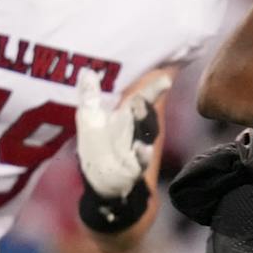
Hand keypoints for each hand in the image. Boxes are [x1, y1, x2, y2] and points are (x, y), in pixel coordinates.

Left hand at [78, 71, 168, 196]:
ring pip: (147, 134)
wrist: (100, 182)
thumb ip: (90, 96)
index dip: (154, 88)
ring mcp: (137, 148)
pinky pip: (143, 160)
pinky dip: (143, 154)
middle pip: (146, 115)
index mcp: (124, 117)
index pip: (140, 99)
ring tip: (140, 110)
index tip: (166, 79)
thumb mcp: (88, 119)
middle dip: (146, 105)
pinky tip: (141, 148)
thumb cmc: (96, 148)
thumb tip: (86, 71)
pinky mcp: (135, 167)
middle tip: (144, 97)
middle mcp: (134, 130)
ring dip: (145, 124)